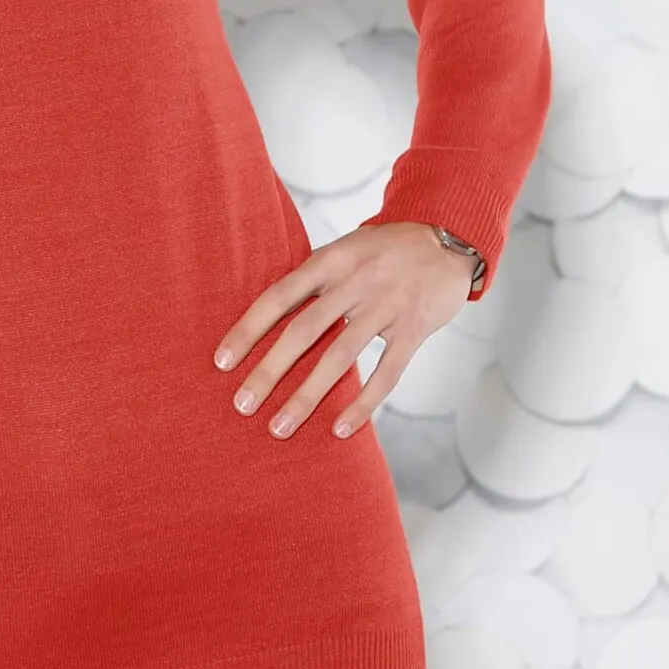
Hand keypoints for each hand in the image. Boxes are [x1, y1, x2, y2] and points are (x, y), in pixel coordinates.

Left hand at [210, 221, 479, 439]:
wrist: (446, 240)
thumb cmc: (384, 250)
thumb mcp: (344, 250)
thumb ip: (312, 281)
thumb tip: (265, 319)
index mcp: (331, 260)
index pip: (279, 297)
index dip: (248, 329)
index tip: (222, 361)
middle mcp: (356, 281)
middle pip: (304, 331)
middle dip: (269, 371)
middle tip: (242, 405)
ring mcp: (387, 306)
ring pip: (340, 357)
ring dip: (307, 396)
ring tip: (280, 426)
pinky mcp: (414, 329)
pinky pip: (387, 373)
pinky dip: (362, 403)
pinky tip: (340, 428)